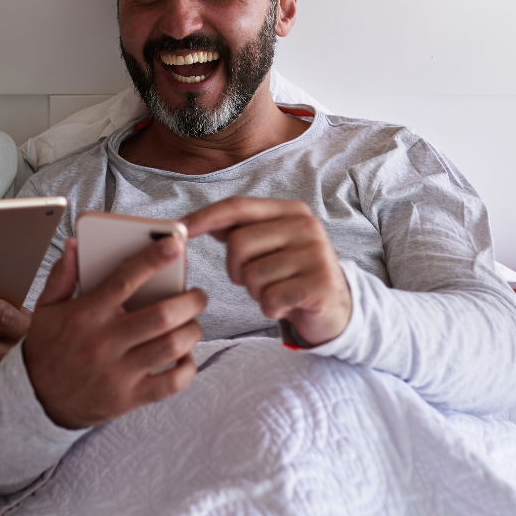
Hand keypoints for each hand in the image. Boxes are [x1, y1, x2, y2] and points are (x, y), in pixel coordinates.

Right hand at [23, 236, 206, 428]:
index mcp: (84, 315)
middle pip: (160, 315)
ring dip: (192, 330)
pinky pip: (171, 382)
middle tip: (198, 294)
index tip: (175, 244)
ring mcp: (117, 373)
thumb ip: (62, 276)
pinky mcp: (128, 398)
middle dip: (190, 300)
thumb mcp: (45, 309)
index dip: (153, 259)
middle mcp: (103, 343)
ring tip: (192, 322)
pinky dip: (188, 367)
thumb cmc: (48, 349)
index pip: (124, 280)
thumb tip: (74, 245)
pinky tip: (186, 355)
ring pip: (171, 347)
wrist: (37, 400)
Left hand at [182, 197, 350, 346]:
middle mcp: (306, 226)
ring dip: (255, 292)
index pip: (238, 206)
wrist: (335, 308)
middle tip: (254, 280)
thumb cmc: (291, 275)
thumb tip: (194, 221)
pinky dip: (269, 308)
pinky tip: (286, 306)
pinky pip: (269, 299)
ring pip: (252, 275)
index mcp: (291, 211)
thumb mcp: (269, 245)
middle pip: (238, 244)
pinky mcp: (320, 284)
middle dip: (235, 269)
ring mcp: (316, 254)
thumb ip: (239, 229)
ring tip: (276, 291)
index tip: (180, 228)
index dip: (205, 217)